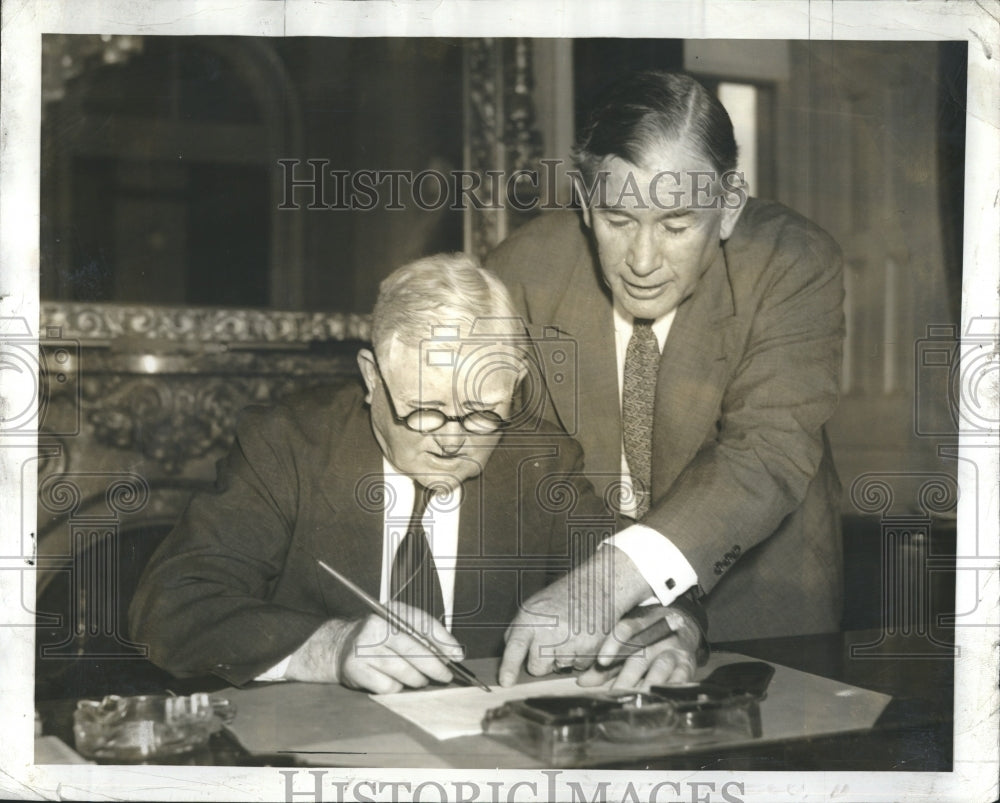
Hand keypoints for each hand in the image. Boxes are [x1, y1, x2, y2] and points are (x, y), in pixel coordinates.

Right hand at [285, 603, 463, 692]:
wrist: (340, 646)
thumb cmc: (380, 637)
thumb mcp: (399, 626)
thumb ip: (424, 635)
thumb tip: (453, 654)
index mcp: (391, 611)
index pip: (423, 623)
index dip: (443, 641)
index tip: (457, 655)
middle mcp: (376, 626)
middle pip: (416, 651)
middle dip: (436, 667)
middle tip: (446, 675)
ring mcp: (364, 649)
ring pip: (405, 672)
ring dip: (418, 680)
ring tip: (420, 678)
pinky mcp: (357, 670)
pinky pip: (389, 686)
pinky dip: (397, 688)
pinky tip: (394, 681)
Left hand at [498, 547, 649, 686]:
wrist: (598, 585)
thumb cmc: (564, 596)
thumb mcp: (534, 607)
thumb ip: (519, 631)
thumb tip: (509, 658)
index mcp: (531, 618)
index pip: (516, 647)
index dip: (509, 667)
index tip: (506, 683)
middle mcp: (549, 631)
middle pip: (537, 668)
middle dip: (542, 662)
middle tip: (552, 641)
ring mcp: (570, 642)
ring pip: (559, 668)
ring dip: (563, 658)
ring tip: (569, 634)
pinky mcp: (589, 649)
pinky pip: (579, 667)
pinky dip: (580, 657)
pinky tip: (581, 637)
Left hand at [576, 604, 702, 689]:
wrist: (683, 627)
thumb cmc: (646, 638)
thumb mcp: (627, 644)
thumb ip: (606, 665)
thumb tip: (582, 682)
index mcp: (641, 623)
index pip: (627, 628)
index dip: (614, 643)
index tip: (601, 661)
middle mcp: (658, 635)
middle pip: (641, 655)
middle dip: (627, 677)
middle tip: (614, 694)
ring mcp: (674, 650)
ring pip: (660, 668)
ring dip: (646, 685)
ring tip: (634, 700)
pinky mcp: (687, 665)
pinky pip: (680, 679)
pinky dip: (668, 691)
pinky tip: (658, 701)